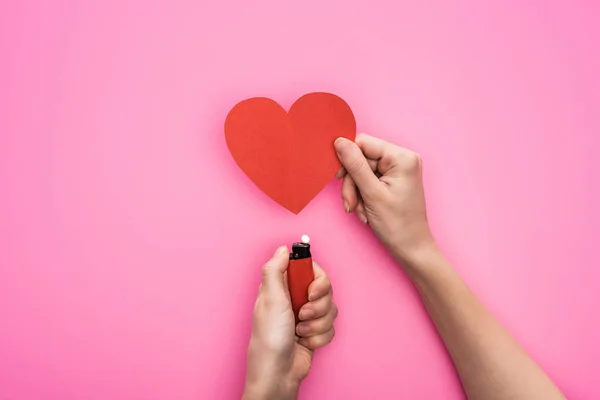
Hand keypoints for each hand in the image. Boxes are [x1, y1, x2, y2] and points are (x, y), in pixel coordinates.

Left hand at [243, 246, 336, 399]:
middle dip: (318, 305)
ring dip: (318, 323)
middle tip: (303, 314)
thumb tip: (283, 249)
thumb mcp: (270, 299)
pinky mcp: (315, 332)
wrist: (277, 373)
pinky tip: (304, 343)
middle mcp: (295, 299)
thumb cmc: (269, 338)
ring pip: (331, 309)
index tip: (312, 290)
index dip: (317, 278)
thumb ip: (275, 270)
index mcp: (282, 287)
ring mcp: (306, 316)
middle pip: (325, 288)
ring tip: (300, 332)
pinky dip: (319, 337)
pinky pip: (331, 327)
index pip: (310, 268)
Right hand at [334, 134, 433, 264]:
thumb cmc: (397, 225)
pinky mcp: (395, 179)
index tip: (339, 179)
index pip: (364, 143)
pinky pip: (369, 180)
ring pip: (362, 171)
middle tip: (351, 204)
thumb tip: (339, 141)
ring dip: (356, 192)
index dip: (348, 160)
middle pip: (362, 159)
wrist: (411, 248)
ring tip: (360, 211)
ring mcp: (400, 169)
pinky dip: (363, 195)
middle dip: (352, 183)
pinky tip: (365, 210)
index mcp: (402, 157)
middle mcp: (403, 158)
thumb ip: (355, 165)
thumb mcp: (371, 193)